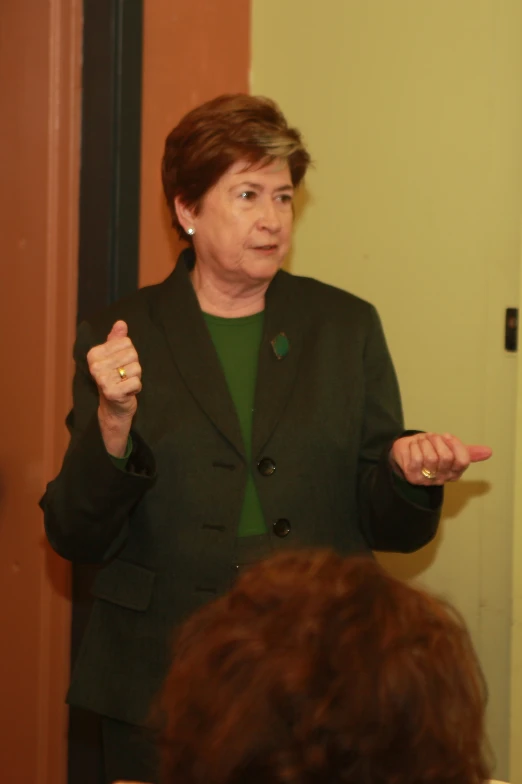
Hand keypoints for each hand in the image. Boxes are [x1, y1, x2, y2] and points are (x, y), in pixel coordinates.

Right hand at [87, 321, 141, 455]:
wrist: (113, 407)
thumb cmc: (115, 378)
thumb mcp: (115, 357)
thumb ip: (117, 339)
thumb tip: (121, 323)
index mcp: (94, 354)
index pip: (126, 342)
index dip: (129, 354)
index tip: (120, 364)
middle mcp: (95, 366)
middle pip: (132, 354)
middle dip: (134, 366)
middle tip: (124, 375)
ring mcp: (103, 380)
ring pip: (136, 368)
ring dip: (135, 377)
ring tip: (125, 383)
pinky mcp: (113, 392)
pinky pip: (136, 382)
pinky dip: (136, 387)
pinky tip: (128, 391)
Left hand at [390, 432, 491, 485]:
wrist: (407, 450)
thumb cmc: (430, 448)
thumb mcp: (450, 448)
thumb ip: (468, 451)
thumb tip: (489, 451)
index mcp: (455, 472)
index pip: (463, 460)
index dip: (455, 445)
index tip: (447, 436)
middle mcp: (442, 478)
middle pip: (446, 458)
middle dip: (438, 441)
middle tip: (432, 437)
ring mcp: (427, 479)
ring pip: (431, 458)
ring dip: (426, 443)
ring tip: (423, 441)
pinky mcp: (412, 476)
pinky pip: (417, 459)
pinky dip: (415, 447)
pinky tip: (414, 446)